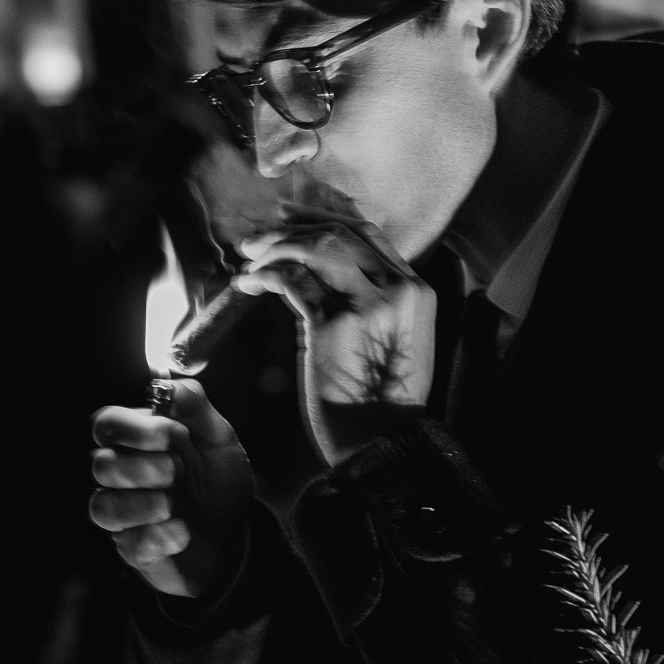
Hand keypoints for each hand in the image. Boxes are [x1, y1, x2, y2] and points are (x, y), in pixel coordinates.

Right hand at [89, 380, 253, 597]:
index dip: (135, 429)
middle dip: (143, 467)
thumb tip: (167, 384)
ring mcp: (124, 516)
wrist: (236, 535)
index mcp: (136, 442)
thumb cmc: (218, 482)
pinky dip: (160, 536)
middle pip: (100, 465)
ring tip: (175, 505)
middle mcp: (121, 478)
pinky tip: (183, 532)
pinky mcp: (134, 551)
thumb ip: (194, 406)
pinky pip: (130, 544)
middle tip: (179, 472)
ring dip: (144, 504)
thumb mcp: (218, 438)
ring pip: (102, 508)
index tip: (175, 436)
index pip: (105, 424)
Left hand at [234, 209, 435, 465]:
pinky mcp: (333, 323)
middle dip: (292, 229)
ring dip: (276, 248)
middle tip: (257, 239)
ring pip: (317, 248)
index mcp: (416, 290)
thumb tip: (319, 271)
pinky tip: (247, 284)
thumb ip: (371, 300)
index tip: (291, 220)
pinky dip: (264, 276)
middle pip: (340, 233)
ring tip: (249, 258)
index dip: (324, 220)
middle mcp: (397, 288)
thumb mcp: (392, 339)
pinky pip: (292, 281)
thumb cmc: (380, 402)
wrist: (379, 442)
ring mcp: (367, 304)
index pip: (368, 232)